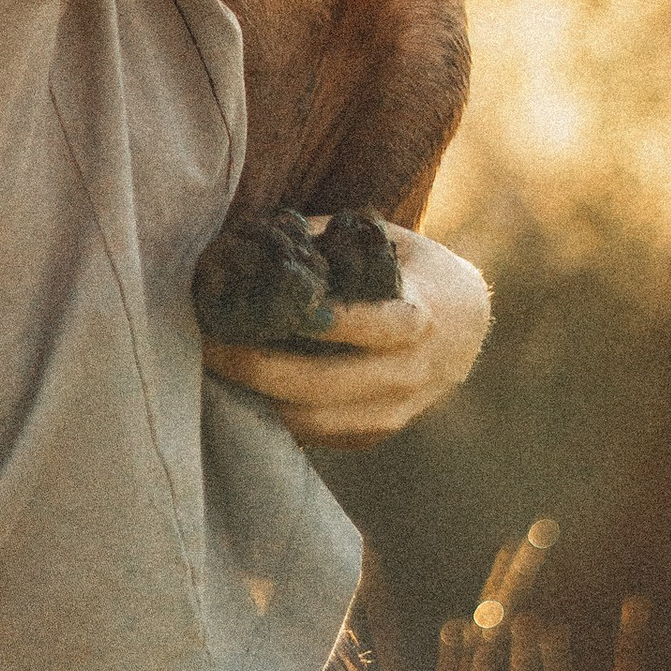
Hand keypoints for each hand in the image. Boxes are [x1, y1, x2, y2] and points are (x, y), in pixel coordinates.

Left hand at [203, 224, 490, 444]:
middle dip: (257, 368)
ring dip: (255, 399)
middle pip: (321, 386)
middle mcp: (406, 375)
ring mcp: (390, 413)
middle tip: (205, 345)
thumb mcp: (385, 241)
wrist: (465, 329)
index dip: (310, 321)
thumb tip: (255, 235)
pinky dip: (272, 414)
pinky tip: (237, 388)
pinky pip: (314, 434)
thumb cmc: (412, 271)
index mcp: (415, 318)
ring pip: (311, 421)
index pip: (364, 325)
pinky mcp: (372, 435)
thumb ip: (328, 239)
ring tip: (210, 369)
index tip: (254, 306)